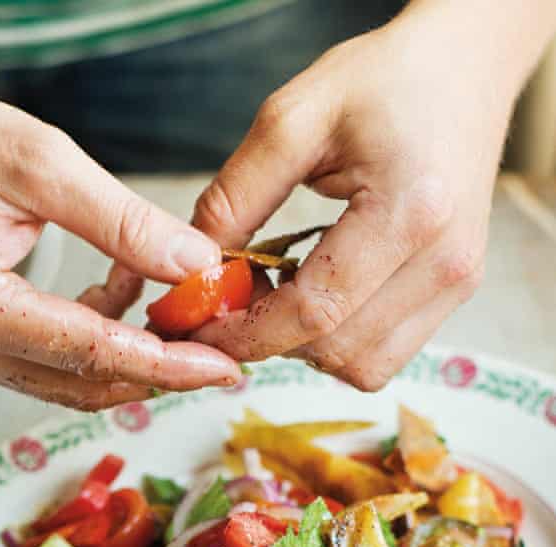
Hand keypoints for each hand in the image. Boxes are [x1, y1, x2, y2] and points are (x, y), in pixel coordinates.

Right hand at [0, 84, 239, 409]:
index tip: (224, 371)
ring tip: (170, 303)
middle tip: (217, 350)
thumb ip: (122, 222)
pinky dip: (90, 340)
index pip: (90, 353)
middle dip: (156, 371)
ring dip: (125, 354)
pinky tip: (117, 292)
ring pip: (65, 381)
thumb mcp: (38, 162)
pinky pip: (42, 363)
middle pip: (81, 384)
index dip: (166, 365)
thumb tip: (195, 266)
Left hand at [190, 3, 525, 389]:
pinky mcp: (457, 292)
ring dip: (304, 348)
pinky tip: (316, 296)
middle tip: (233, 299)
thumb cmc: (381, 82)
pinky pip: (384, 356)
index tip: (198, 325)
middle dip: (268, 340)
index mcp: (409, 211)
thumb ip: (236, 196)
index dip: (246, 333)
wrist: (464, 66)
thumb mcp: (292, 118)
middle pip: (335, 351)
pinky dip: (338, 343)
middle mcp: (445, 260)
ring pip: (361, 367)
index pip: (314, 312)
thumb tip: (194, 270)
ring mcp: (457, 282)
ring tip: (277, 294)